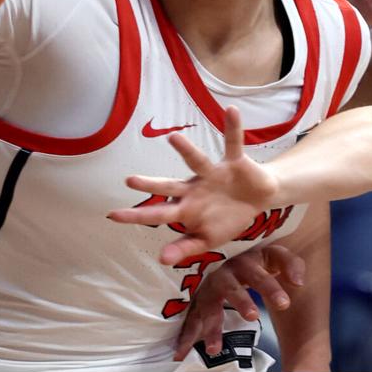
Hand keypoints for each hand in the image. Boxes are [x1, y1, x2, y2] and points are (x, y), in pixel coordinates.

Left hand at [107, 106, 277, 264]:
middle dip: (151, 184)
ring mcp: (213, 173)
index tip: (112, 215)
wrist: (258, 199)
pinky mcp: (234, 162)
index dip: (137, 215)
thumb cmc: (227, 219)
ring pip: (196, 161)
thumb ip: (186, 248)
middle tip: (129, 180)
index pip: (158, 213)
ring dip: (186, 150)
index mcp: (187, 208)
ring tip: (174, 137)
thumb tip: (162, 260)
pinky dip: (233, 128)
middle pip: (169, 186)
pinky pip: (233, 143)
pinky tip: (230, 111)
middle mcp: (195, 188)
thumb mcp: (208, 239)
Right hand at [176, 241, 306, 358]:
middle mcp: (224, 273)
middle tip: (253, 316)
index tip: (284, 304)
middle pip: (231, 287)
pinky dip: (185, 336)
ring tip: (214, 348)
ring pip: (208, 306)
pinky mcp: (196, 300)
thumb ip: (291, 265)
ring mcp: (207, 287)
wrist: (226, 251)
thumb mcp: (274, 256)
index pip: (260, 274)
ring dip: (211, 326)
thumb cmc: (255, 258)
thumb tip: (299, 282)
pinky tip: (181, 352)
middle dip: (241, 301)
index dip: (271, 288)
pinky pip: (190, 318)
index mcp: (245, 261)